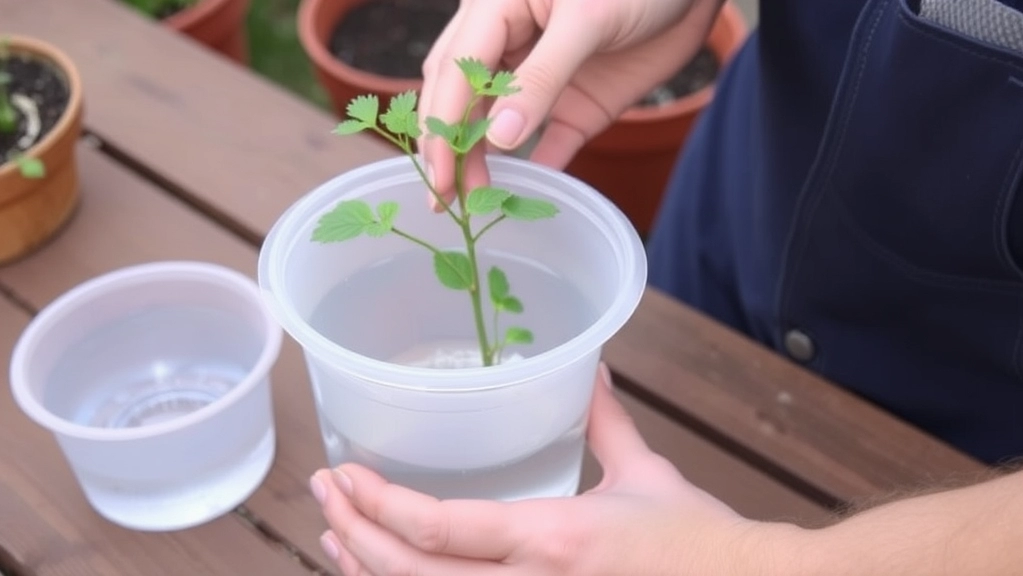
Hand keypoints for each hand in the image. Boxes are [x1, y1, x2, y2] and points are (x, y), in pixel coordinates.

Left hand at [309, 363, 776, 574]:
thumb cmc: (699, 543)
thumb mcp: (645, 476)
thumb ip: (605, 421)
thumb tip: (590, 371)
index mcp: (551, 540)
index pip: (438, 528)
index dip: (377, 504)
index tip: (341, 474)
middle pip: (410, 574)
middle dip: (353, 533)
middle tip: (323, 494)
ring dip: (368, 569)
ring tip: (337, 535)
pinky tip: (388, 572)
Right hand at [419, 0, 726, 208]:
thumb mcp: (585, 21)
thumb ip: (540, 78)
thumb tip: (497, 137)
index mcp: (496, 10)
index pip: (454, 74)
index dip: (441, 126)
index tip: (439, 176)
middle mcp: (510, 45)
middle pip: (463, 100)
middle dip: (451, 147)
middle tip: (444, 200)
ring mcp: (542, 78)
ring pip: (498, 124)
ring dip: (484, 161)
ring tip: (477, 200)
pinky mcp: (577, 105)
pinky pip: (550, 142)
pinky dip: (537, 165)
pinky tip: (524, 192)